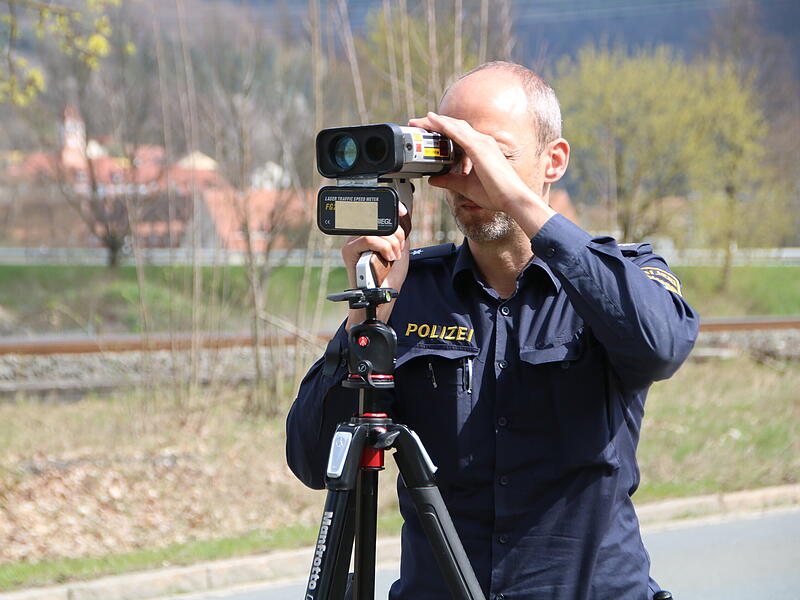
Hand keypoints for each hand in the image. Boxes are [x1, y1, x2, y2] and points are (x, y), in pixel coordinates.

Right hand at [342, 203, 409, 329]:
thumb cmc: (388, 279)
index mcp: (368, 234)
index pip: (374, 212)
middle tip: (399, 248)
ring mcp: (351, 243)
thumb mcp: (398, 252)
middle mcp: (357, 236)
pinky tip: (387, 258)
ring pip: (373, 229)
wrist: (380, 298)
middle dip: (395, 232)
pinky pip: (367, 238)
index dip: (389, 208)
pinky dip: (382, 246)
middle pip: (376, 218)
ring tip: (394, 256)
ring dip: (390, 242)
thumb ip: (399, 237)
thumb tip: (403, 220)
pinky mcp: (348, 252)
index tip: (402, 211)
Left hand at [408, 112, 534, 212]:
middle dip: (433, 123)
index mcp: (480, 149)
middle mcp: (482, 142)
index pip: (456, 134)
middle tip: (415, 123)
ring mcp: (482, 143)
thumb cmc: (495, 193)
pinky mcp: (479, 148)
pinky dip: (444, 125)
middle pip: (453, 126)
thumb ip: (449, 180)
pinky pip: (458, 133)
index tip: (424, 131)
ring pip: (453, 126)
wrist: (512, 199)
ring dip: (434, 122)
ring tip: (418, 121)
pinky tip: (433, 121)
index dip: (440, 130)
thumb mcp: (465, 186)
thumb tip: (432, 179)